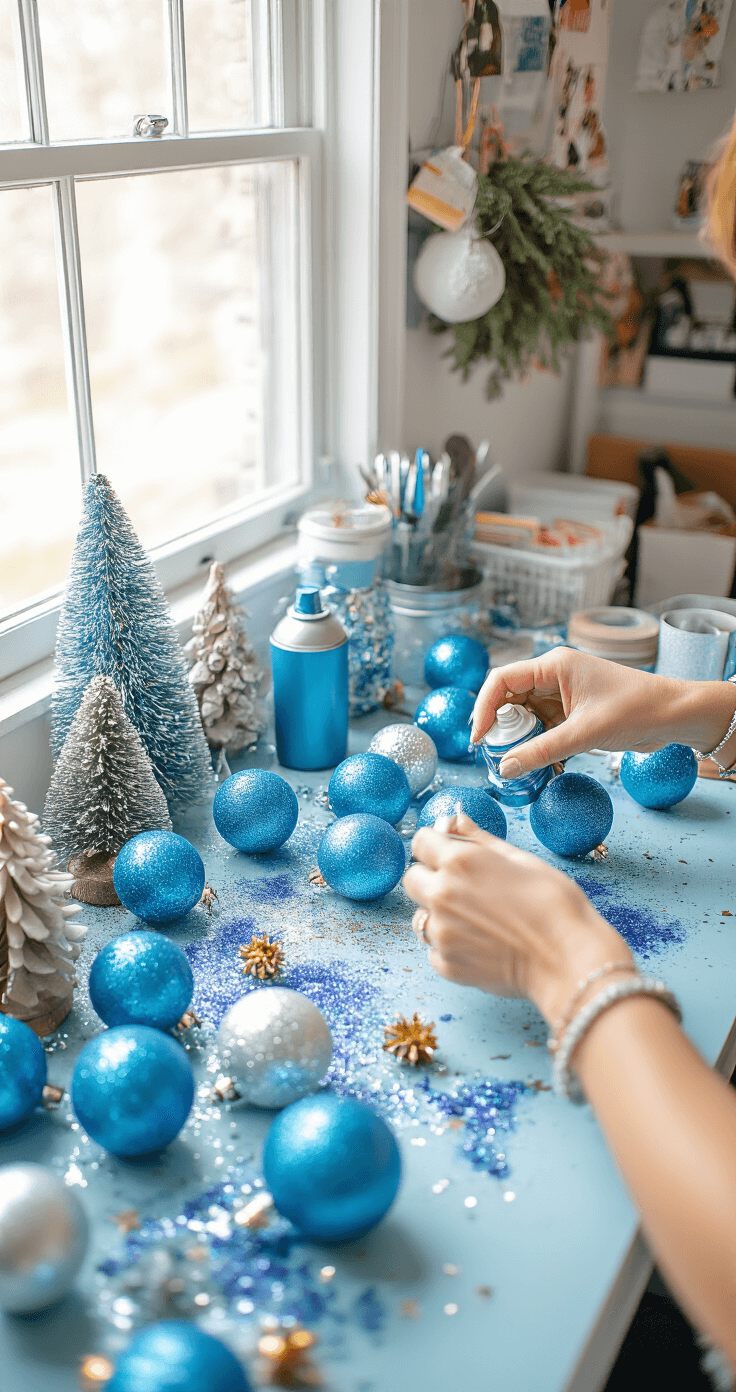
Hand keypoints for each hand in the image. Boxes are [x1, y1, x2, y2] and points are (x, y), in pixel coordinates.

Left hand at [404, 813, 633, 1025]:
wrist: (568, 959)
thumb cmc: (554, 904)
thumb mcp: (521, 859)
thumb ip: (479, 839)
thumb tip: (455, 821)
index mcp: (459, 862)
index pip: (420, 841)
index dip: (436, 845)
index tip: (450, 853)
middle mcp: (442, 894)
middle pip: (412, 879)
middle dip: (431, 878)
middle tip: (465, 888)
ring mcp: (442, 933)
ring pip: (421, 916)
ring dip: (439, 915)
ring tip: (478, 920)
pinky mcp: (447, 965)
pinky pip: (435, 949)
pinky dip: (451, 946)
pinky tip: (481, 944)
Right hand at [470, 647, 735, 778]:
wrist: (675, 715)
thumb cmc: (635, 711)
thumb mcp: (584, 734)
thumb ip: (541, 751)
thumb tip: (504, 769)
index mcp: (554, 665)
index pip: (501, 680)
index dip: (483, 708)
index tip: (478, 739)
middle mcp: (554, 675)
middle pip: (509, 699)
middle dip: (500, 728)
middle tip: (496, 757)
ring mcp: (563, 694)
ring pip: (525, 716)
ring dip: (520, 741)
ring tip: (518, 767)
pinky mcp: (573, 712)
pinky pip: (544, 728)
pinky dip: (539, 747)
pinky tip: (543, 768)